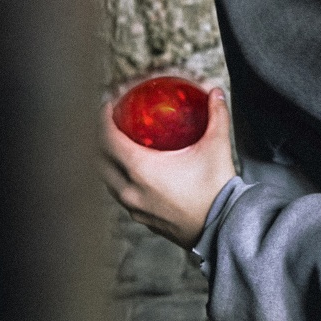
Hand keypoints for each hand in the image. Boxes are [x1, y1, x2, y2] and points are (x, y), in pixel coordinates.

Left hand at [101, 86, 236, 247]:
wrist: (222, 228)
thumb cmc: (216, 190)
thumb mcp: (217, 146)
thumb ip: (216, 116)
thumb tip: (215, 92)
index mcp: (141, 169)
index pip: (107, 139)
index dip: (103, 119)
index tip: (108, 105)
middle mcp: (130, 189)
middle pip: (98, 160)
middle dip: (99, 138)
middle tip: (110, 123)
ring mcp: (133, 206)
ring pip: (106, 180)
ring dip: (106, 160)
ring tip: (117, 145)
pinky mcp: (141, 218)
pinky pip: (120, 194)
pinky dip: (118, 178)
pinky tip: (132, 172)